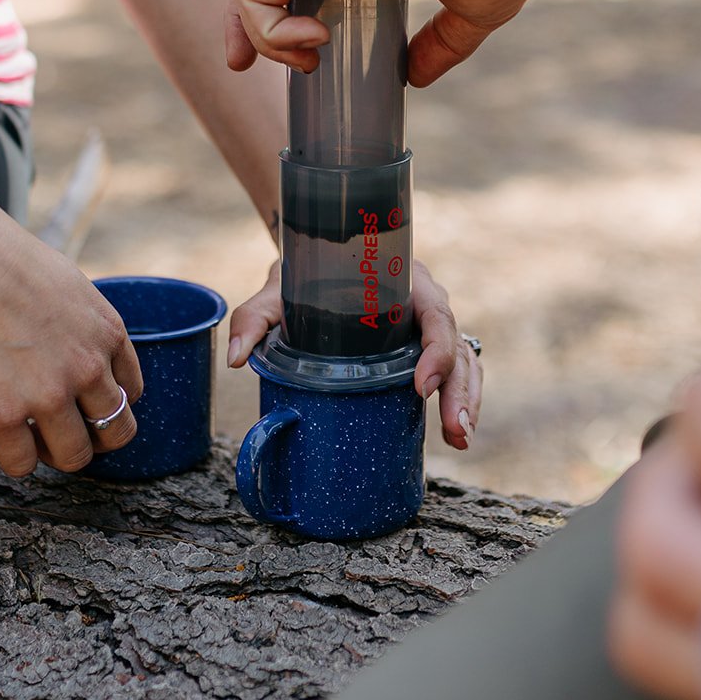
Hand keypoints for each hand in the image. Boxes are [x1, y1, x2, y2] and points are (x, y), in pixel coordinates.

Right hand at [0, 197, 142, 477]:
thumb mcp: (68, 285)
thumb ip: (81, 325)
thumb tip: (76, 348)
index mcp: (108, 333)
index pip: (131, 391)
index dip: (105, 402)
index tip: (83, 403)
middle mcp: (88, 369)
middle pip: (116, 431)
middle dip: (93, 437)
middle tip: (64, 431)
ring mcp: (48, 395)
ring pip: (75, 457)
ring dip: (55, 453)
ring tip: (31, 438)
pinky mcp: (4, 416)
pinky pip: (22, 466)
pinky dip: (15, 459)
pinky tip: (1, 437)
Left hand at [224, 0, 543, 86]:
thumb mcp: (475, 8)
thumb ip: (444, 43)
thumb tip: (415, 80)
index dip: (285, 17)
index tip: (303, 59)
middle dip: (242, 22)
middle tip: (240, 64)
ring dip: (252, 29)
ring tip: (304, 60)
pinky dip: (266, 25)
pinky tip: (315, 40)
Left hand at [227, 260, 481, 449]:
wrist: (310, 260)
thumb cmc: (300, 273)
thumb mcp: (278, 289)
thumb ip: (255, 317)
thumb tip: (234, 358)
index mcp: (402, 279)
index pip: (434, 314)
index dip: (436, 351)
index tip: (420, 386)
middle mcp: (422, 301)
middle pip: (456, 344)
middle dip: (459, 389)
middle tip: (455, 429)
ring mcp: (425, 327)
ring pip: (463, 361)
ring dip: (466, 400)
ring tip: (459, 439)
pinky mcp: (421, 349)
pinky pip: (453, 371)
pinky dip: (458, 400)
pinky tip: (455, 436)